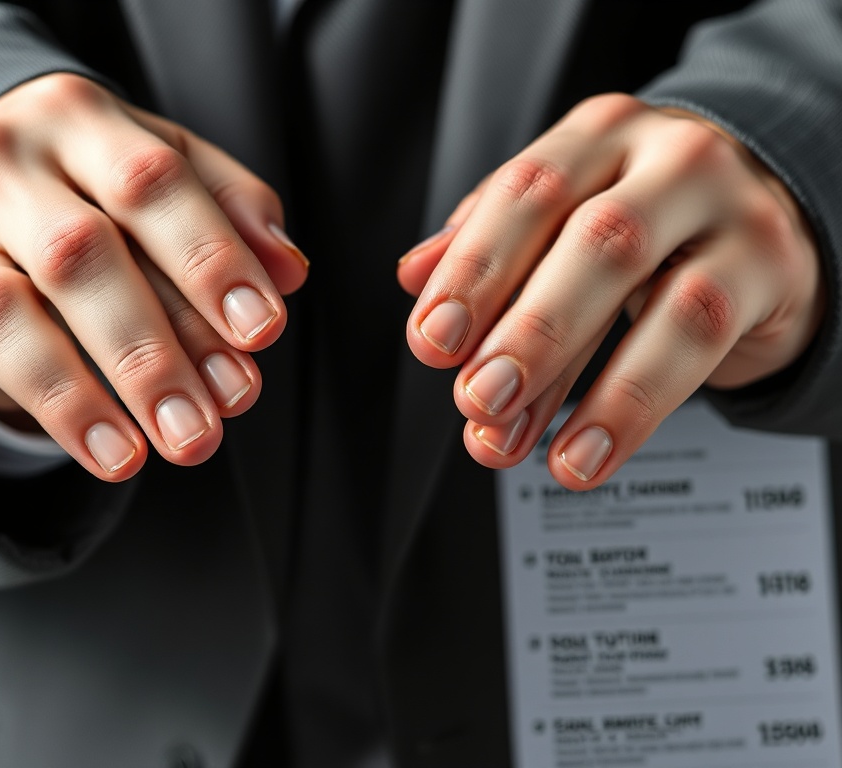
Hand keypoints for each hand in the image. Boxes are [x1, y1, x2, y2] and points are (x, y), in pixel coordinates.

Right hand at [0, 73, 307, 479]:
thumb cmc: (94, 186)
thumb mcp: (165, 176)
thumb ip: (231, 211)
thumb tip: (290, 270)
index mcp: (83, 116)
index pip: (155, 181)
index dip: (211, 256)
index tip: (262, 327)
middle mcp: (10, 155)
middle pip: (91, 249)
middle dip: (171, 337)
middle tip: (231, 402)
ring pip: (33, 301)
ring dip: (117, 380)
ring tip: (182, 439)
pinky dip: (63, 405)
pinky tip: (114, 451)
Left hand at [398, 93, 823, 489]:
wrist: (765, 219)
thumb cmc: (647, 221)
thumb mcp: (565, 216)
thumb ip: (490, 244)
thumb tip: (415, 278)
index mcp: (598, 136)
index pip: (526, 191)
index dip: (474, 269)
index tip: (433, 339)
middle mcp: (669, 158)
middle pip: (596, 240)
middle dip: (525, 328)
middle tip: (476, 396)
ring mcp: (730, 210)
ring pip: (660, 295)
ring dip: (574, 379)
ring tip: (516, 442)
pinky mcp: (769, 268)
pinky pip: (699, 344)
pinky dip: (631, 411)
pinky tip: (584, 454)